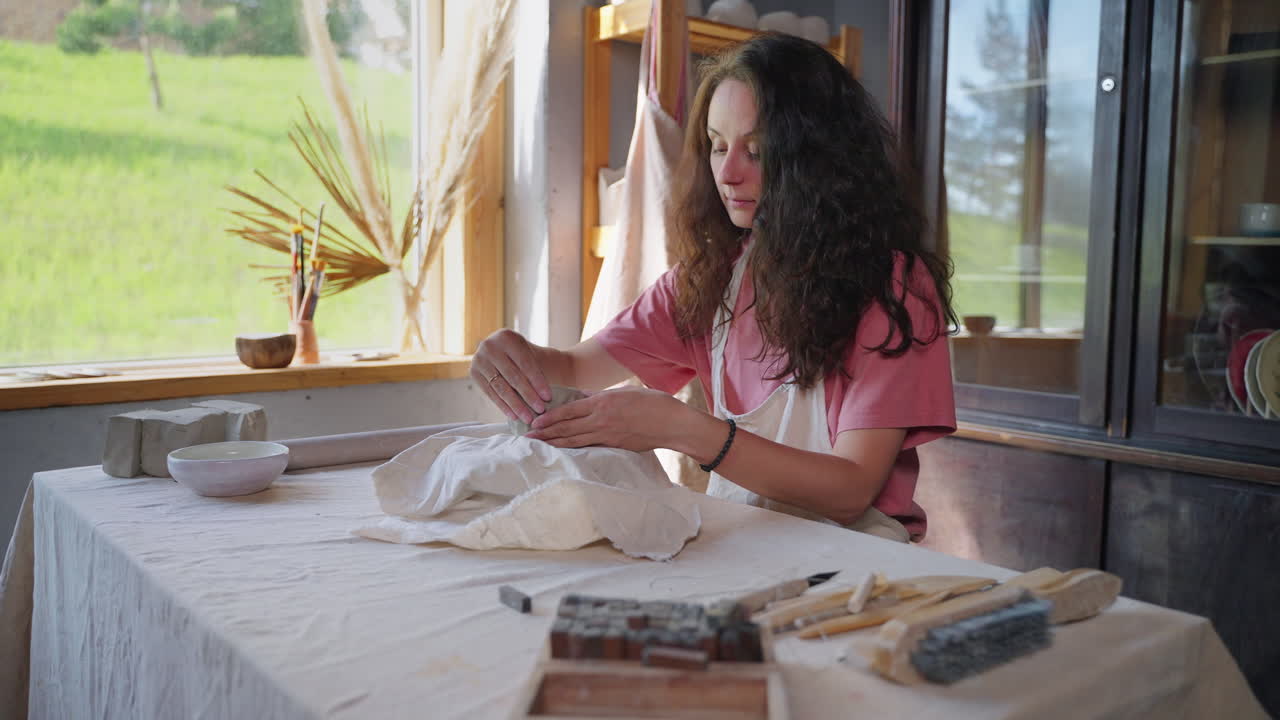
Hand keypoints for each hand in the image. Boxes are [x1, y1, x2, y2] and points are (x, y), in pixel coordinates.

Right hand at [471, 329, 551, 423]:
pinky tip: (513, 415)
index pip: (525, 364)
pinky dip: (503, 406)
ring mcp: (479, 359)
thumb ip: (535, 371)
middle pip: (513, 376)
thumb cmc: (521, 355)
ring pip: (501, 387)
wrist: (503, 350)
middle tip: (540, 410)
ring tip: (527, 417)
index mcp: (507, 337)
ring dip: (516, 405)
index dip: (538, 382)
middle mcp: (489, 346)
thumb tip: (545, 398)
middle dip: (528, 395)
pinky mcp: (473, 372)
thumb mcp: (529, 354)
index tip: (548, 397)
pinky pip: (490, 393)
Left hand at [525, 386, 684, 451]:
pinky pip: (590, 447)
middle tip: (528, 436)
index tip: (535, 421)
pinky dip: (574, 448)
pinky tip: (564, 450)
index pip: (568, 411)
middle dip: (545, 432)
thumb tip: (581, 397)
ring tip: (539, 445)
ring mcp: (608, 436)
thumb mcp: (624, 391)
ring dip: (555, 443)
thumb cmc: (653, 403)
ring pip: (575, 441)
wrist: (673, 424)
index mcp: (602, 403)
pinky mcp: (615, 447)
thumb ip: (600, 395)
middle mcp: (601, 420)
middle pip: (567, 428)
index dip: (549, 417)